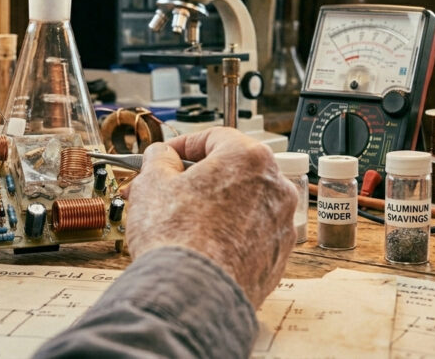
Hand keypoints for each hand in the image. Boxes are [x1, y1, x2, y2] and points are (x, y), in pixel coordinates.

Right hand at [127, 128, 297, 306]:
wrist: (194, 296)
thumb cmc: (177, 238)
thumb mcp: (153, 183)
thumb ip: (159, 159)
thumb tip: (162, 156)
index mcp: (249, 158)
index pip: (214, 137)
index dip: (183, 145)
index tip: (166, 157)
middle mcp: (275, 187)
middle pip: (232, 171)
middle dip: (197, 178)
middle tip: (168, 190)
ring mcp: (281, 224)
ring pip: (243, 203)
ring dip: (214, 206)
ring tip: (179, 221)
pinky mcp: (278, 257)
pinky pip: (251, 235)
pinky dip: (229, 235)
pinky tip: (201, 246)